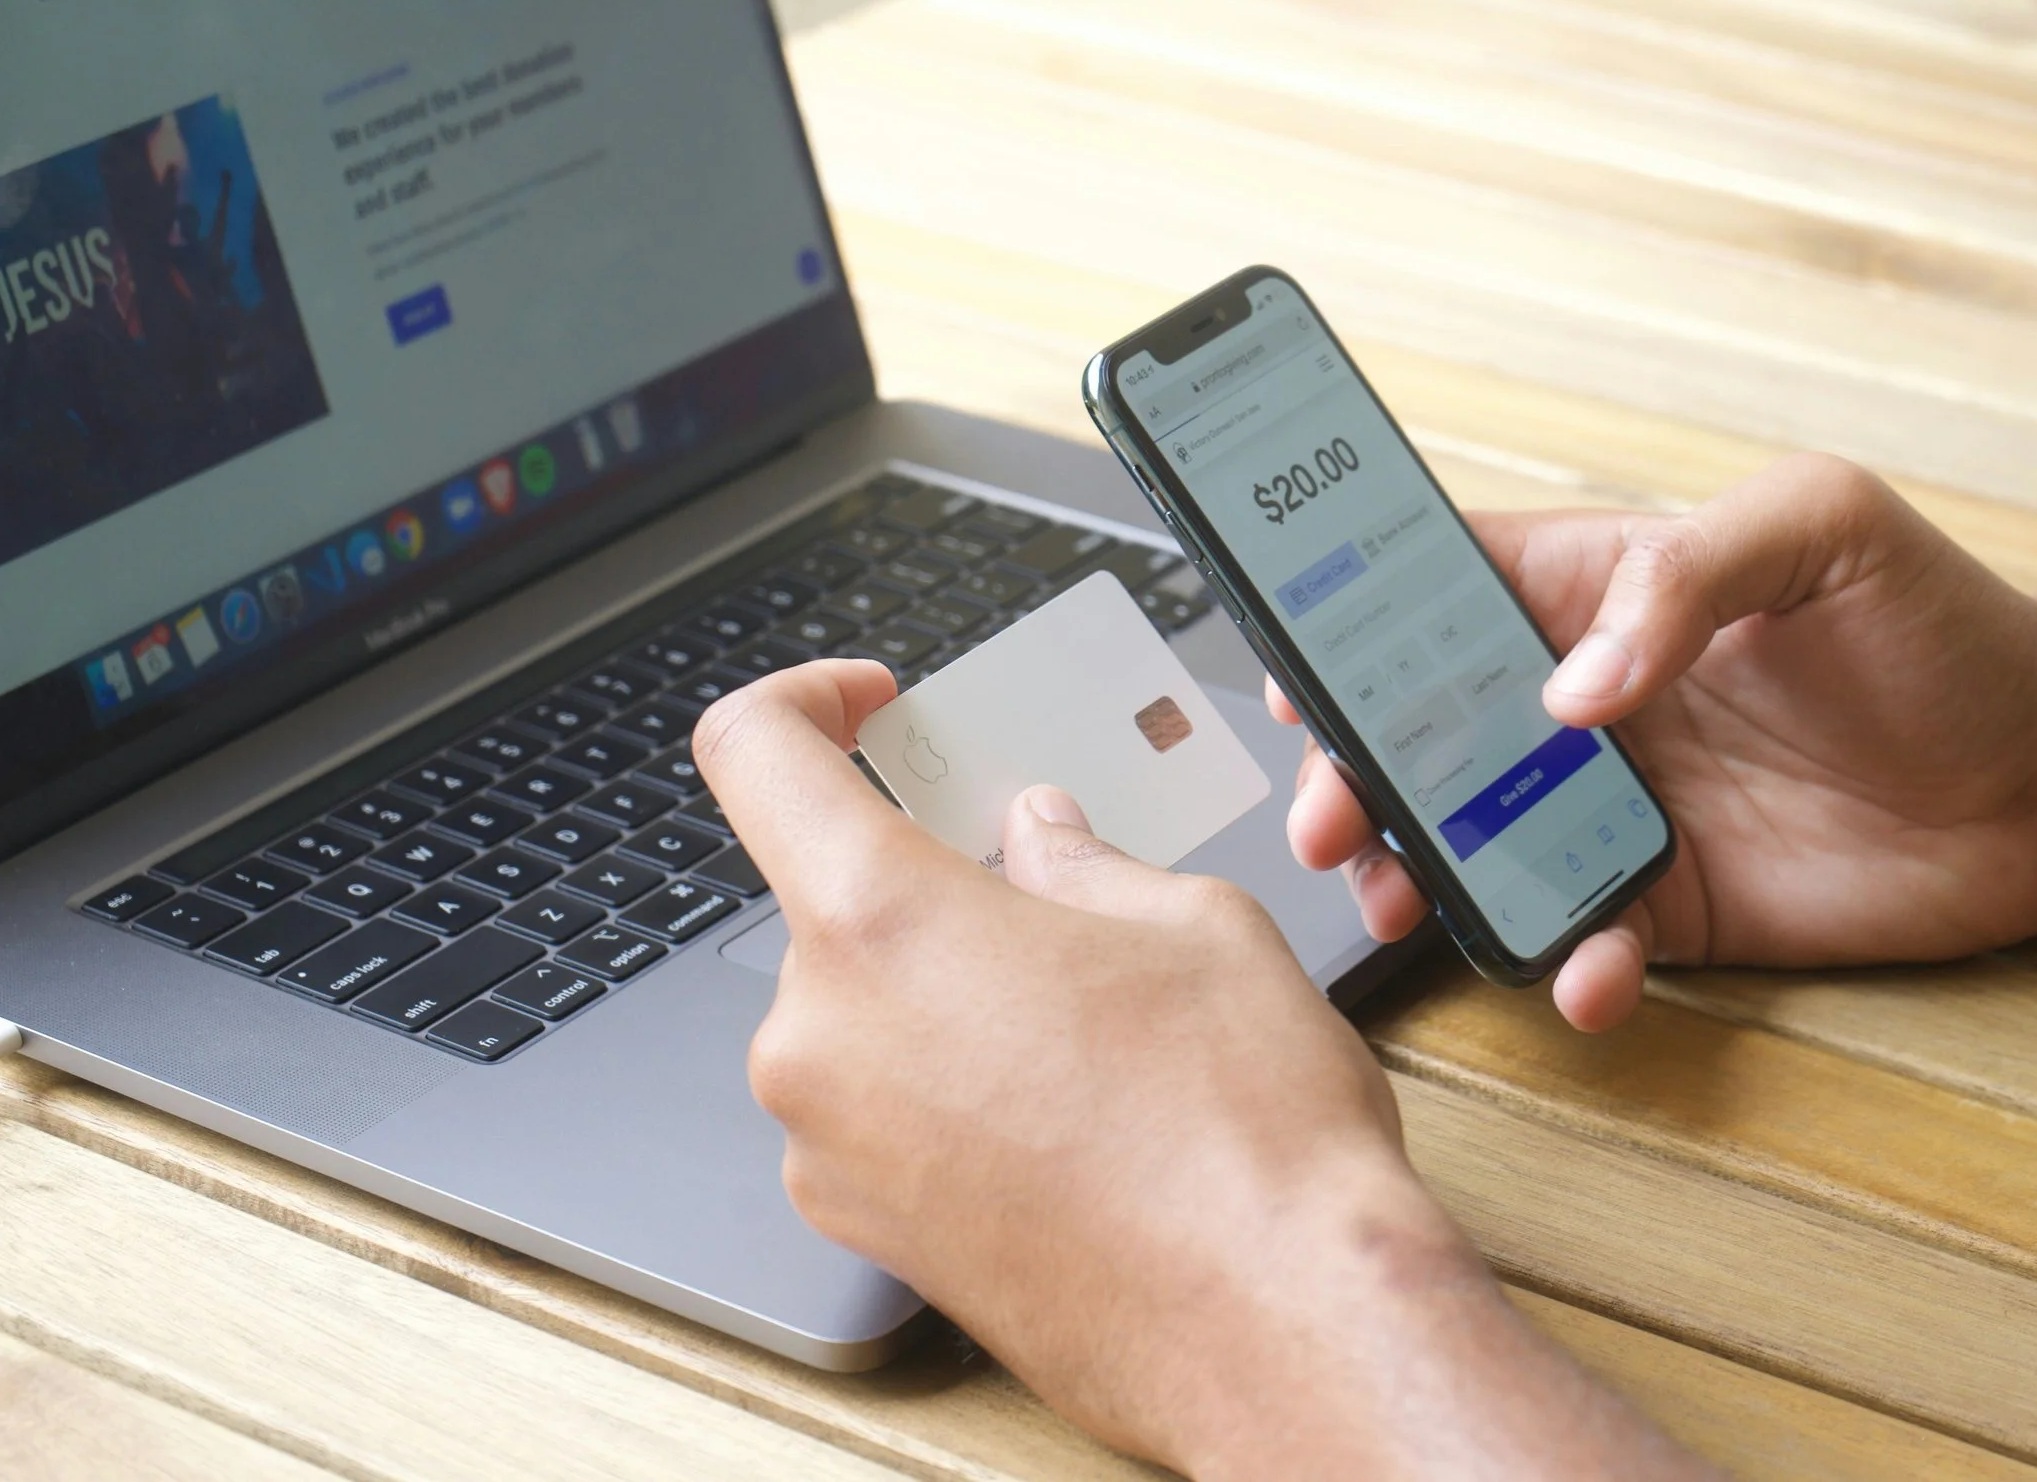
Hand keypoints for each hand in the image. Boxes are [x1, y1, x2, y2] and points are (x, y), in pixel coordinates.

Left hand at [695, 662, 1704, 1478]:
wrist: (1282, 1334)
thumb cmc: (1248, 1137)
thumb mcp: (1192, 925)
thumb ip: (1083, 861)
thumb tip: (1038, 843)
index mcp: (882, 925)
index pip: (754, 755)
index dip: (804, 701)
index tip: (868, 707)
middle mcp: (822, 1042)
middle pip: (832, 900)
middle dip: (937, 879)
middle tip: (1054, 889)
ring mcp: (831, 1154)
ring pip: (865, 1013)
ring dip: (951, 988)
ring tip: (1095, 1019)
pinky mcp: (871, 1236)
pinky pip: (882, 1112)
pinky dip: (952, 1082)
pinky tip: (1075, 1106)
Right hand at [1282, 454, 2036, 1031]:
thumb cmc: (1950, 623)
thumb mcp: (1824, 525)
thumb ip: (1689, 573)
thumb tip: (1573, 689)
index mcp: (1602, 589)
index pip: (1440, 590)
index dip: (1350, 623)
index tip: (1297, 671)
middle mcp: (1590, 704)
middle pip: (1424, 732)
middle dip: (1356, 775)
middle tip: (1330, 816)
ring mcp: (1623, 809)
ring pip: (1476, 846)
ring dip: (1423, 879)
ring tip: (1406, 905)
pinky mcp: (1675, 906)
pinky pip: (1585, 940)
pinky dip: (1569, 968)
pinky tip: (1591, 971)